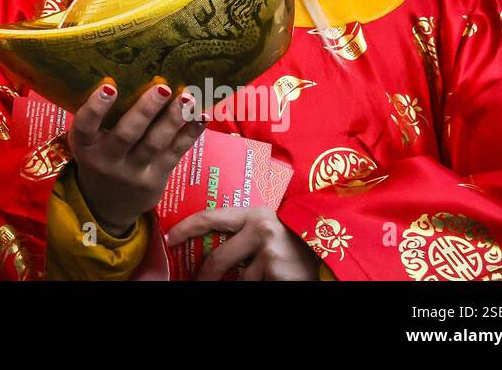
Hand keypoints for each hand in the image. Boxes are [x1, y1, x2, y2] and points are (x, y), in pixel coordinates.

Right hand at [69, 82, 204, 236]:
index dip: (96, 106)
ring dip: (173, 119)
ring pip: (155, 144)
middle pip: (127, 134)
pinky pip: (175, 153)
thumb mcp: (89, 141)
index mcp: (85, 145)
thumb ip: (102, 117)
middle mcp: (107, 159)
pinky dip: (190, 133)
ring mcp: (133, 171)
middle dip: (146, 110)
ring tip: (188, 98)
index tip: (110, 85)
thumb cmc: (99, 156)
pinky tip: (202, 116)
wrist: (108, 205)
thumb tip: (132, 72)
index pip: (85, 125)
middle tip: (163, 87)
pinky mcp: (156, 178)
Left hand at [166, 206, 319, 280]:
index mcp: (253, 214)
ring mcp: (269, 255)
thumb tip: (208, 242)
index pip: (210, 217)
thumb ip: (242, 229)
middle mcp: (260, 231)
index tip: (170, 238)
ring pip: (238, 280)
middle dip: (203, 275)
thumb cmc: (293, 239)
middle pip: (217, 259)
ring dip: (241, 284)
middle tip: (197, 281)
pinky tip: (269, 280)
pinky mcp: (278, 276)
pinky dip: (258, 285)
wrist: (331, 251)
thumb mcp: (267, 226)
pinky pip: (256, 287)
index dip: (185, 228)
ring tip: (256, 277)